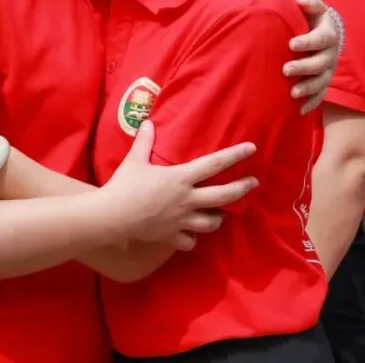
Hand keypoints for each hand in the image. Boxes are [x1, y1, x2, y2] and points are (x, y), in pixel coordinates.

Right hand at [101, 121, 257, 250]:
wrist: (112, 216)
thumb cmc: (124, 185)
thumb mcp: (135, 160)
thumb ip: (144, 142)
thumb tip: (148, 123)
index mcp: (181, 178)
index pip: (215, 164)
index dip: (235, 156)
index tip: (251, 149)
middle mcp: (188, 200)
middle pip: (224, 196)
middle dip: (242, 188)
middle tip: (253, 183)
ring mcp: (182, 220)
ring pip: (212, 223)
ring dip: (218, 218)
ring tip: (221, 214)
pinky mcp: (172, 236)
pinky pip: (190, 241)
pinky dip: (192, 238)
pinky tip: (191, 234)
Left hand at [285, 0, 339, 112]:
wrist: (326, 36)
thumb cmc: (313, 21)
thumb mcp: (315, 10)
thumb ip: (310, 4)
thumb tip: (300, 0)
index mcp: (328, 36)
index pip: (321, 39)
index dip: (308, 42)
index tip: (291, 44)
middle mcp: (330, 55)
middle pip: (321, 63)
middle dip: (304, 67)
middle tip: (285, 70)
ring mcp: (328, 71)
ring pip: (321, 82)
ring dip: (308, 88)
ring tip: (292, 93)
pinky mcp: (323, 84)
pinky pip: (320, 96)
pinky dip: (311, 104)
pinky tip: (299, 111)